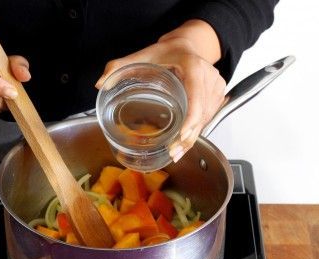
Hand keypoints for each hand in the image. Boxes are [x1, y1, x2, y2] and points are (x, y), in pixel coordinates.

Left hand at [96, 21, 224, 161]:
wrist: (187, 45)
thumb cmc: (168, 52)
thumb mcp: (143, 55)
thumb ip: (119, 67)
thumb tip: (101, 83)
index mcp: (193, 67)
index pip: (196, 97)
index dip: (190, 120)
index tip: (180, 136)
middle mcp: (208, 78)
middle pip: (202, 114)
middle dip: (188, 137)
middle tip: (173, 152)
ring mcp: (216, 87)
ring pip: (206, 119)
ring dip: (193, 138)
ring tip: (177, 152)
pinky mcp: (217, 95)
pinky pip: (208, 117)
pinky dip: (196, 131)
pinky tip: (184, 143)